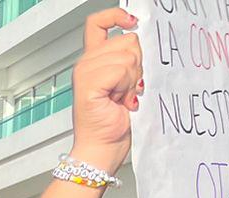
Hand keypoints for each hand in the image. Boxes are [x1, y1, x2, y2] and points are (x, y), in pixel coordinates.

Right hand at [69, 8, 142, 174]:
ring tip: (123, 98)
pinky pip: (121, 70)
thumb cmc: (115, 123)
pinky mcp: (87, 85)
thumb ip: (131, 60)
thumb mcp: (127, 84)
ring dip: (133, 79)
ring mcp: (84, 73)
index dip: (117, 16)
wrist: (103, 150)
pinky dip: (126, 87)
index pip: (98, 22)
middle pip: (128, 40)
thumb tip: (144, 42)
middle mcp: (86, 63)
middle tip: (128, 90)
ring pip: (128, 55)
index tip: (133, 22)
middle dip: (137, 64)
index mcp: (94, 60)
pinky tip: (119, 101)